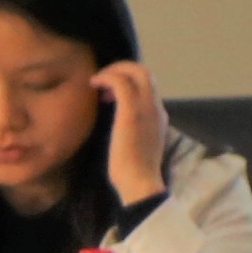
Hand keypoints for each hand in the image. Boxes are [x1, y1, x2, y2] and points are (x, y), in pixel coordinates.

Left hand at [94, 59, 170, 207]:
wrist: (140, 183)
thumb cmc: (133, 172)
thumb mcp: (136, 146)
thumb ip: (133, 131)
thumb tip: (118, 128)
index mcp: (158, 116)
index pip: (148, 86)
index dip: (127, 82)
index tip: (108, 94)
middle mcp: (156, 107)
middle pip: (145, 72)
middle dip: (122, 68)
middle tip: (102, 79)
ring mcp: (147, 108)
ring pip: (137, 71)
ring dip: (114, 70)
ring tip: (96, 82)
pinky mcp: (131, 112)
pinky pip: (121, 82)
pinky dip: (106, 77)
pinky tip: (93, 84)